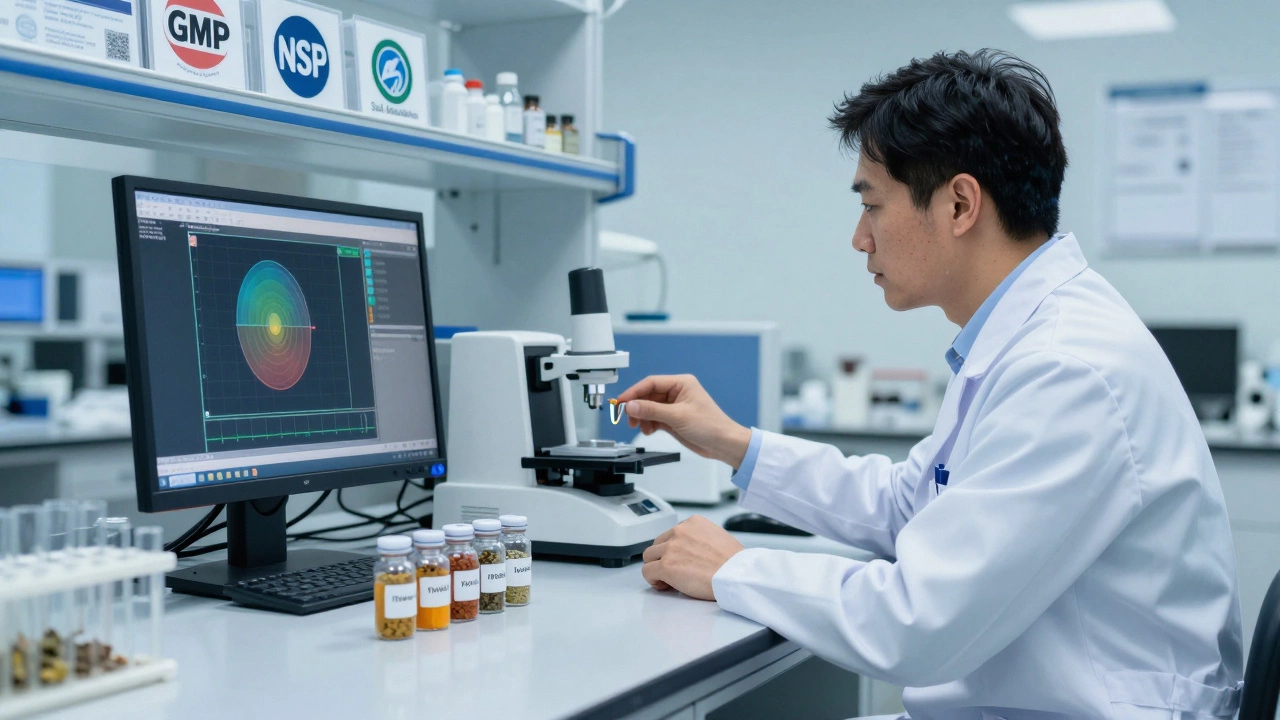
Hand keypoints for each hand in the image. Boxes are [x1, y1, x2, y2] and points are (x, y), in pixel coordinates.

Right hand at [615, 374, 751, 467]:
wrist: (723, 444)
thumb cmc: (710, 425)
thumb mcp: (677, 416)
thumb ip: (651, 410)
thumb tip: (631, 405)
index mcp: (681, 383)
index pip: (651, 383)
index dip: (634, 392)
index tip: (621, 402)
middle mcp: (677, 392)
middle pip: (648, 396)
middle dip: (637, 407)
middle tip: (627, 417)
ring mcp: (674, 406)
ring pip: (649, 408)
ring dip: (642, 417)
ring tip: (640, 426)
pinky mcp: (673, 419)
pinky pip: (654, 418)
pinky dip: (649, 424)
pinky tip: (649, 431)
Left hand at [641, 515, 744, 600]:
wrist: (736, 575)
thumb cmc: (733, 563)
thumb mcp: (718, 537)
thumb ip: (700, 539)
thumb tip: (692, 551)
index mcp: (693, 523)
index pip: (672, 534)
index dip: (674, 549)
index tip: (680, 560)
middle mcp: (680, 531)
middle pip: (658, 544)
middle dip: (663, 557)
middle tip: (673, 571)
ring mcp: (671, 548)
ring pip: (649, 556)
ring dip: (656, 567)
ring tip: (667, 579)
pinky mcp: (666, 565)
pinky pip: (647, 571)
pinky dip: (653, 580)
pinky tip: (663, 585)